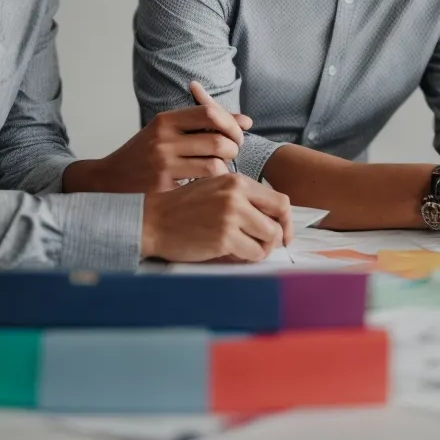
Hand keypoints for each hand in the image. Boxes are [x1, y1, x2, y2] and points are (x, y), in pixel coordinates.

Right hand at [68, 81, 250, 193]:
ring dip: (225, 169)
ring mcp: (162, 163)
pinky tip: (207, 185)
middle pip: (218, 140)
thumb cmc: (143, 155)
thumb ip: (203, 124)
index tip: (236, 135)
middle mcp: (163, 138)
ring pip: (214, 164)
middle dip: (233, 149)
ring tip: (220, 171)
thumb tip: (246, 121)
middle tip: (232, 155)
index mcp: (165, 120)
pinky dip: (212, 184)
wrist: (107, 180)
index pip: (210, 112)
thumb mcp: (167, 132)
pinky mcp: (163, 186)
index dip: (230, 124)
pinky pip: (202, 184)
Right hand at [139, 173, 290, 261]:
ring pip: (269, 238)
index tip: (283, 233)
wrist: (152, 221)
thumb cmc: (182, 209)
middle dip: (278, 237)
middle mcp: (237, 196)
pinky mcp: (223, 238)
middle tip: (268, 246)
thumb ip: (242, 198)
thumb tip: (272, 217)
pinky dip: (248, 258)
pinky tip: (233, 255)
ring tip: (245, 250)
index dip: (286, 220)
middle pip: (279, 220)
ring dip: (262, 249)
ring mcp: (230, 216)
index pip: (279, 200)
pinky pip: (253, 253)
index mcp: (237, 181)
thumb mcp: (215, 189)